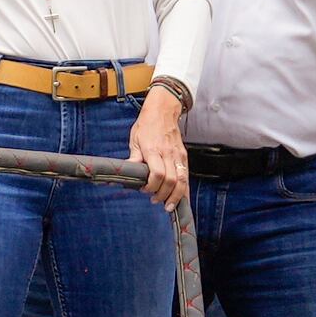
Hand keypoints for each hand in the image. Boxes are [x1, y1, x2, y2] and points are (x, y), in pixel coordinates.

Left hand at [128, 89, 189, 207]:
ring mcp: (178, 155)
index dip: (151, 186)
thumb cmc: (147, 125)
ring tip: (168, 205)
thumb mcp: (134, 140)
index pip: (157, 173)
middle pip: (172, 181)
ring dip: (176, 196)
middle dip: (164, 195)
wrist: (163, 111)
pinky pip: (186, 177)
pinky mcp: (184, 157)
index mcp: (153, 149)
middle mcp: (168, 153)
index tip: (144, 189)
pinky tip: (180, 199)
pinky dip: (184, 190)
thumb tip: (128, 173)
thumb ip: (134, 158)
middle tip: (155, 200)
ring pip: (182, 181)